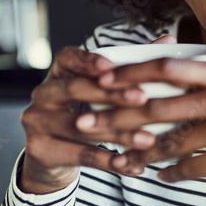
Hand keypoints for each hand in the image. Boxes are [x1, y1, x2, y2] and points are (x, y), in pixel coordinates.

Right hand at [18, 35, 175, 193]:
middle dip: (111, 94)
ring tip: (148, 139)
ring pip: (80, 127)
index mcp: (58, 73)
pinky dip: (109, 161)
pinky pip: (79, 155)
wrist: (48, 158)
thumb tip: (168, 40)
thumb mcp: (99, 92)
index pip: (68, 58)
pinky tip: (133, 165)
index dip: (88, 60)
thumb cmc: (83, 114)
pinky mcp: (40, 150)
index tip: (112, 66)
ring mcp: (37, 122)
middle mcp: (43, 94)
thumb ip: (129, 68)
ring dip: (118, 133)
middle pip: (74, 89)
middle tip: (143, 98)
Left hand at [74, 34, 205, 196]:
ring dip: (136, 152)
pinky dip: (169, 173)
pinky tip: (155, 176)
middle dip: (115, 116)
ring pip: (168, 141)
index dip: (129, 72)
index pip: (167, 68)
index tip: (98, 78)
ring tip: (115, 157)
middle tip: (83, 122)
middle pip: (158, 106)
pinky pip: (188, 167)